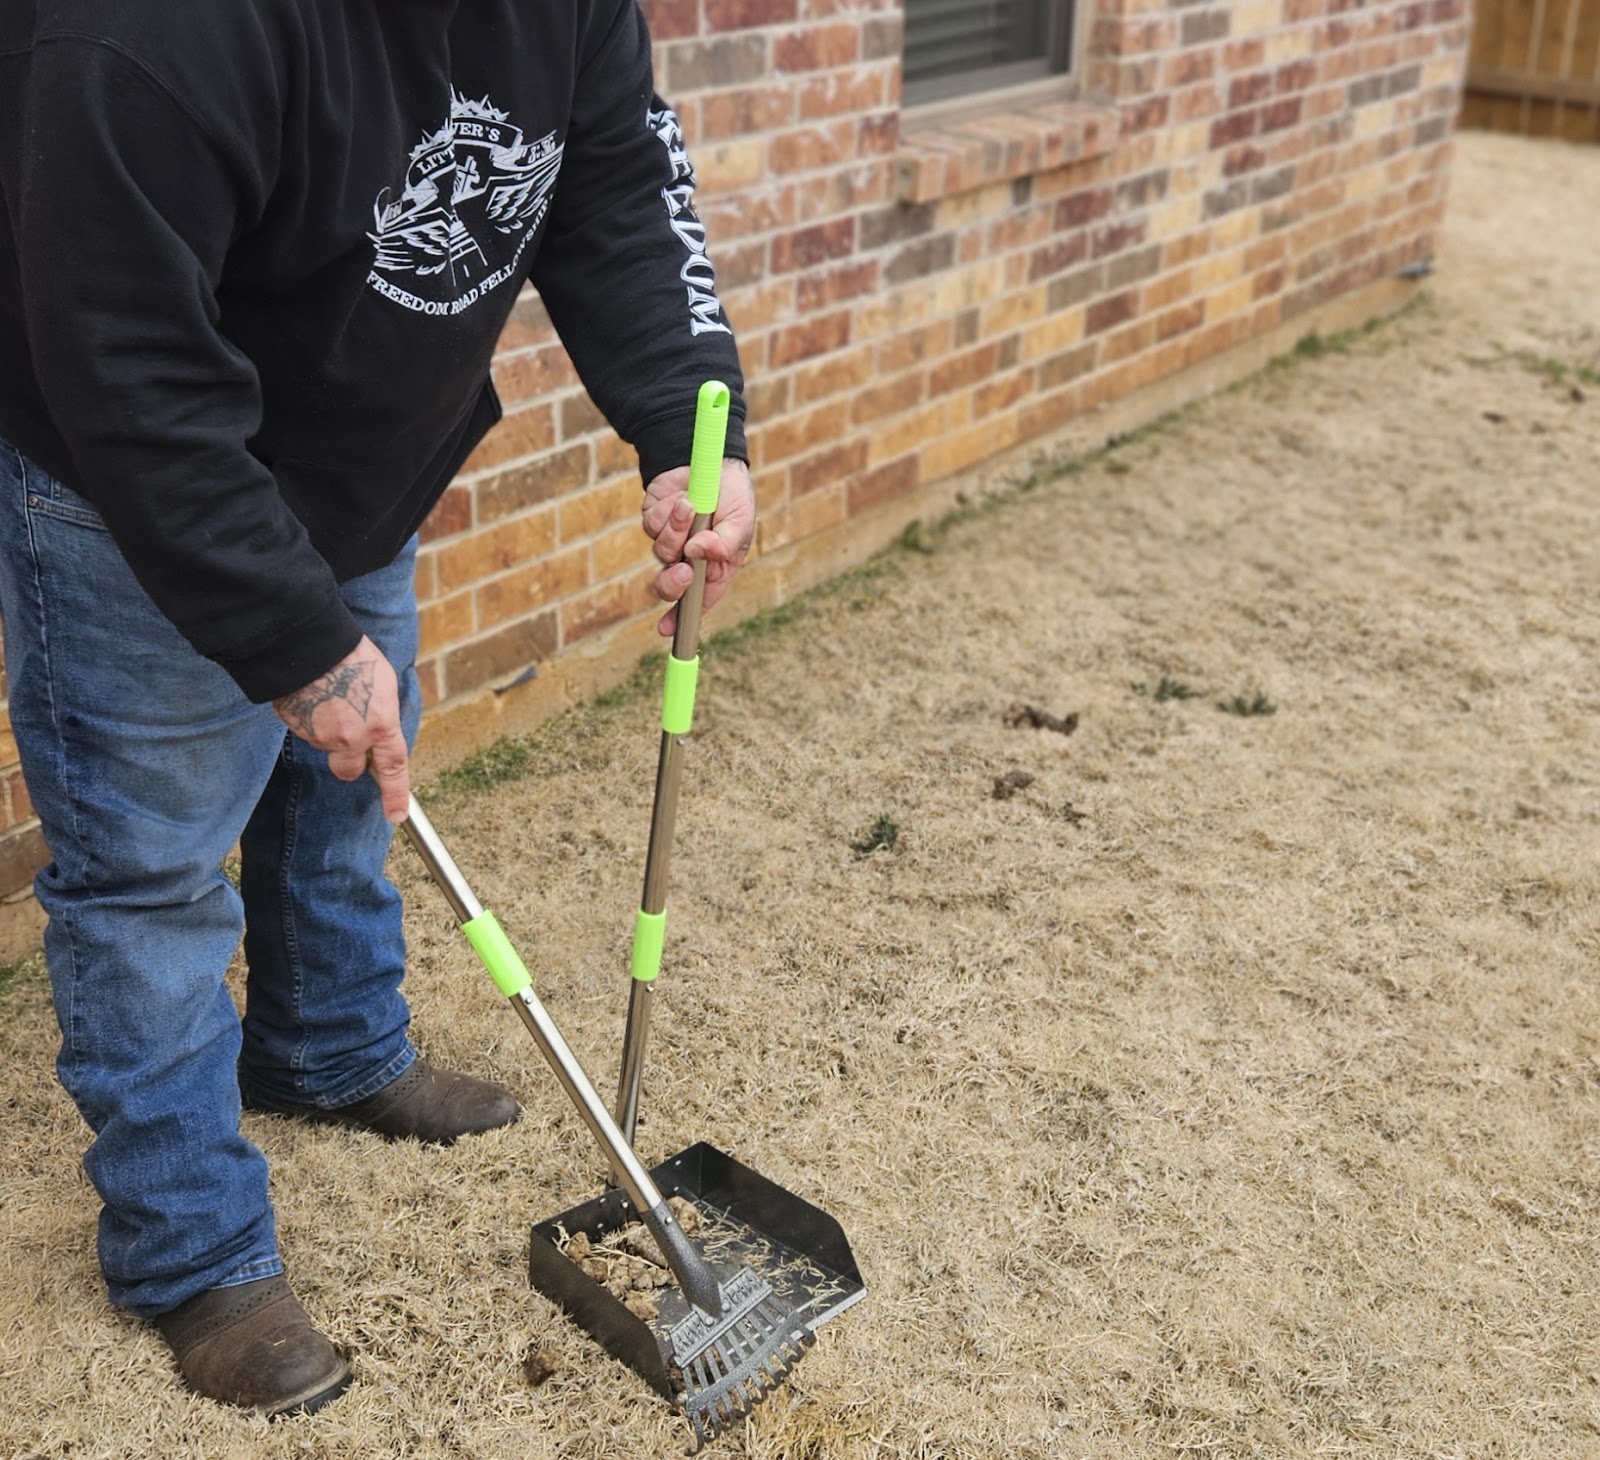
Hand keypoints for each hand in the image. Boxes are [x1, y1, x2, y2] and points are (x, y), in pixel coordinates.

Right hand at [272, 635, 409, 822]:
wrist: (310, 644)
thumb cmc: (354, 656)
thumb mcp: (384, 683)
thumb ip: (383, 715)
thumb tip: (379, 729)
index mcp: (381, 726)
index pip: (393, 769)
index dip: (396, 794)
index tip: (396, 815)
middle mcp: (351, 738)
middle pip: (348, 769)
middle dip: (348, 760)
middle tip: (346, 735)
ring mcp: (320, 735)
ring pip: (324, 743)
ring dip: (326, 728)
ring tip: (327, 693)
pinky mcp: (294, 726)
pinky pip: (304, 728)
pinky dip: (307, 716)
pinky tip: (310, 692)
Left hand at [642, 458, 754, 635]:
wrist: (714, 459)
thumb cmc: (734, 496)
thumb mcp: (741, 521)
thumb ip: (724, 544)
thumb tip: (695, 553)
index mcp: (714, 568)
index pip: (697, 600)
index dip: (681, 618)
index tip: (668, 629)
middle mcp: (689, 559)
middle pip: (671, 585)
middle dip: (673, 581)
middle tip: (683, 570)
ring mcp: (670, 540)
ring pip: (662, 551)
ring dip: (677, 529)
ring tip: (691, 506)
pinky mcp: (655, 519)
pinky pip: (652, 525)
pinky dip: (667, 511)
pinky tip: (681, 497)